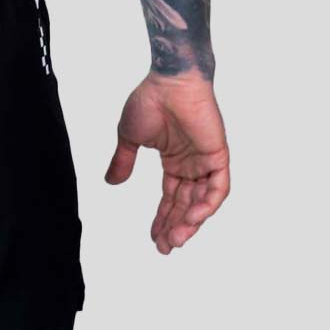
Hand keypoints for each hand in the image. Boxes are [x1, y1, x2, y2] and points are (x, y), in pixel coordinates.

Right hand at [105, 74, 229, 254]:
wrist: (168, 81)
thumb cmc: (149, 100)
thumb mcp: (129, 137)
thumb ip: (123, 161)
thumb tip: (111, 183)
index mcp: (174, 161)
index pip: (170, 198)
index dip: (162, 219)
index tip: (154, 239)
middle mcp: (192, 164)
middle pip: (185, 205)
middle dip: (174, 228)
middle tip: (164, 248)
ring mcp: (206, 161)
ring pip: (202, 201)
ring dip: (190, 222)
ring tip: (175, 240)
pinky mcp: (218, 155)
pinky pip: (218, 187)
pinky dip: (207, 205)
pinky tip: (191, 219)